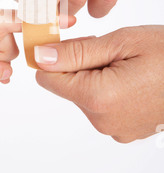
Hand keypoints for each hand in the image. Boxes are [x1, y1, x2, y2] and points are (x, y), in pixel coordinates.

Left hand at [34, 26, 163, 142]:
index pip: (48, 79)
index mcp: (98, 97)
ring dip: (95, 77)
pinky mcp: (126, 131)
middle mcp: (103, 121)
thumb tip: (40, 57)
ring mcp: (116, 129)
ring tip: (126, 64)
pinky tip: (132, 78)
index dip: (52, 57)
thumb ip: (76, 53)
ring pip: (85, 96)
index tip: (67, 42)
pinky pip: (103, 107)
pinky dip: (109, 90)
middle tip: (109, 49)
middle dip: (79, 65)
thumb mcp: (120, 42)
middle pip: (67, 88)